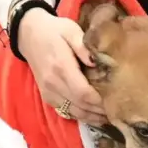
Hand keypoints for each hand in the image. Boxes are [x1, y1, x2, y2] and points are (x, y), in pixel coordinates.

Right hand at [17, 9, 106, 123]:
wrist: (29, 34)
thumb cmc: (54, 30)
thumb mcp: (71, 30)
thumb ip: (84, 46)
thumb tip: (97, 62)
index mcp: (61, 67)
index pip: (83, 92)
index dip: (99, 101)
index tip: (116, 101)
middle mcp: (53, 83)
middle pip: (80, 105)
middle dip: (100, 111)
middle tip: (119, 111)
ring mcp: (48, 92)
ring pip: (73, 112)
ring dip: (92, 117)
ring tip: (110, 117)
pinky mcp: (47, 97)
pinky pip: (66, 112)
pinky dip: (81, 116)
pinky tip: (94, 115)